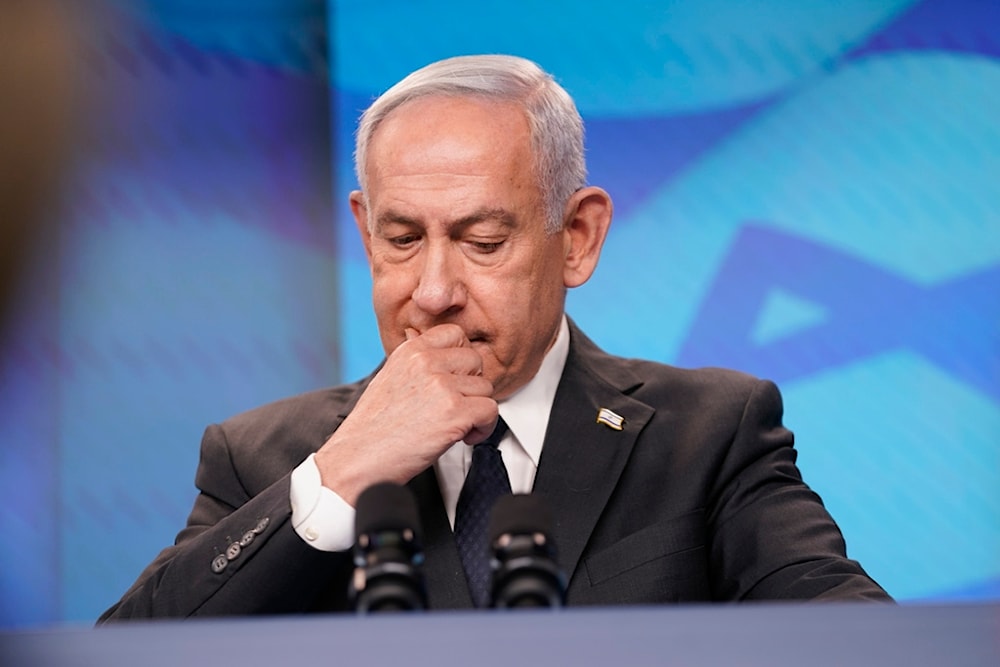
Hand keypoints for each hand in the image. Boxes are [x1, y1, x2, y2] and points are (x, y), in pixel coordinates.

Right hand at [314, 323, 497, 504]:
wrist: (358, 460)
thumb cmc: (373, 429)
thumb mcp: (390, 379)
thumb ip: (417, 364)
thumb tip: (442, 354)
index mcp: (410, 350)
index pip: (455, 333)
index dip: (461, 359)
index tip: (456, 380)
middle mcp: (426, 362)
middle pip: (475, 360)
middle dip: (471, 386)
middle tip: (456, 407)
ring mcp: (441, 385)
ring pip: (486, 388)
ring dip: (477, 410)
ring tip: (455, 426)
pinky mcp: (454, 411)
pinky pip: (490, 411)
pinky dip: (484, 428)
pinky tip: (463, 438)